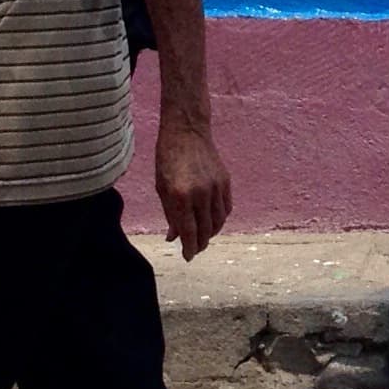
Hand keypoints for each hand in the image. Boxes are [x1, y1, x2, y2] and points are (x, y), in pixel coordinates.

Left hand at [155, 113, 231, 260]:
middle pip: (205, 230)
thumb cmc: (168, 158)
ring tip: (202, 237)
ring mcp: (215, 187)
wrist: (187, 131)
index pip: (189, 232)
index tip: (187, 257)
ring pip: (218, 222)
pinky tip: (212, 221)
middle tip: (194, 250)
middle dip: (199, 244)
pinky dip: (220, 219)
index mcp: (180, 196)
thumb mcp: (162, 187)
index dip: (189, 248)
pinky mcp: (225, 181)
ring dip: (210, 234)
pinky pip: (226, 208)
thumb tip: (173, 236)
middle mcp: (200, 194)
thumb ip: (170, 214)